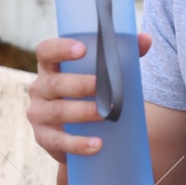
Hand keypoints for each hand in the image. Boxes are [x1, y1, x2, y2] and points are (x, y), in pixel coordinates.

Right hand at [26, 33, 151, 163]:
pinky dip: (78, 144)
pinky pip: (59, 141)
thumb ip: (122, 56)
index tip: (83, 49)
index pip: (46, 52)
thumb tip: (145, 40)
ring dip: (83, 112)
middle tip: (103, 87)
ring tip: (106, 115)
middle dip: (80, 85)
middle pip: (55, 84)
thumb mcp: (101, 75)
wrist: (78, 134)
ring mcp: (39, 114)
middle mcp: (40, 88)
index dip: (61, 48)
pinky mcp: (44, 138)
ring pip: (58, 111)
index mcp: (51, 67)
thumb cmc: (90, 95)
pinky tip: (97, 144)